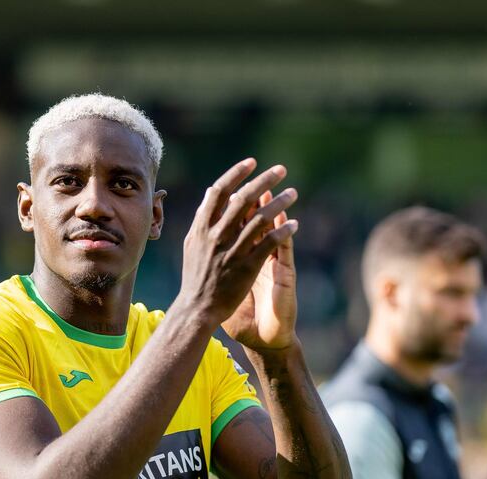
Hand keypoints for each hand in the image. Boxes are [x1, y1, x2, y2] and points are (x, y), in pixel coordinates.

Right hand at [176, 159, 297, 325]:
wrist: (198, 309)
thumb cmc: (196, 276)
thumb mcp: (192, 243)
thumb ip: (203, 217)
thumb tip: (212, 190)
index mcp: (202, 227)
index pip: (220, 192)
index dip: (237, 174)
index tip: (252, 162)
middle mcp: (216, 235)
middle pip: (243, 200)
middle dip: (264, 181)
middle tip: (281, 170)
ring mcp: (232, 251)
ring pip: (259, 220)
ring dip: (279, 204)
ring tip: (293, 193)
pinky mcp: (246, 267)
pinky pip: (268, 244)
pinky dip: (282, 232)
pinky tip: (294, 224)